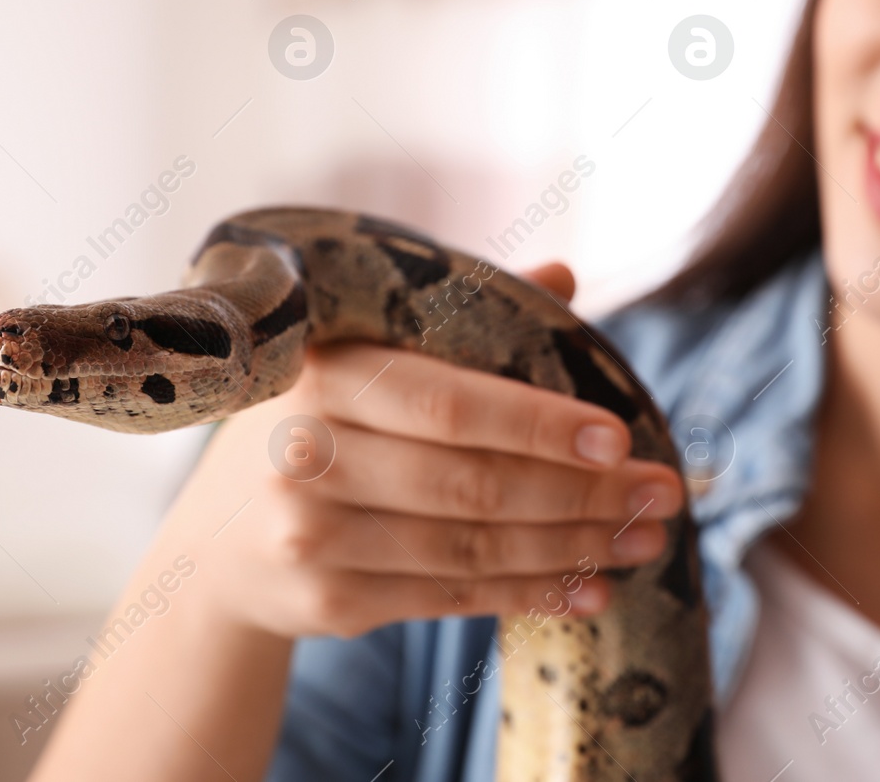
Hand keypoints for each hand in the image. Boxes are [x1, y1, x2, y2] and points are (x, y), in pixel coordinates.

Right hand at [161, 262, 683, 639]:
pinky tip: (589, 589)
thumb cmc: (315, 427)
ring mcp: (312, 537)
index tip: (621, 436)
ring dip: (573, 548)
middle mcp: (307, 456)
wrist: (216, 546)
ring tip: (643, 541)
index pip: (452, 403)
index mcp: (324, 373)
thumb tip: (564, 276)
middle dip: (584, 493)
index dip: (543, 423)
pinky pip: (453, 597)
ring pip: (473, 547)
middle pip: (473, 484)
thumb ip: (460, 320)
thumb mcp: (362, 360)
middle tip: (663, 494)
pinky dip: (530, 594)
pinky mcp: (329, 603)